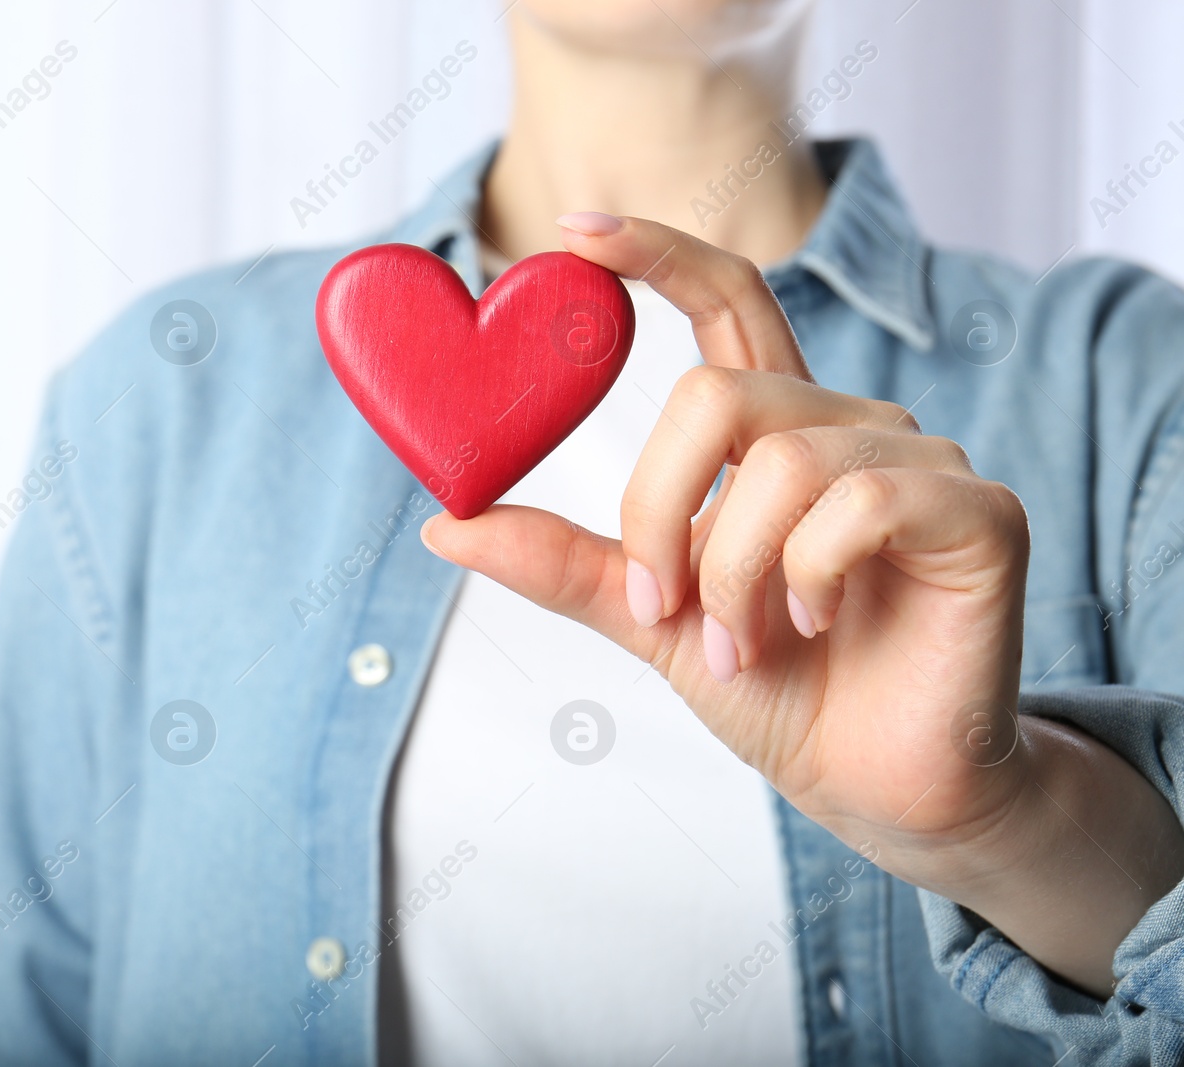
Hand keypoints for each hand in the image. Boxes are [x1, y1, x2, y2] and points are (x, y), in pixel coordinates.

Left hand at [420, 212, 1183, 993]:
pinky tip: (813, 627)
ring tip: (747, 646)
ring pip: (780, 460)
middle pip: (714, 394)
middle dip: (658, 514)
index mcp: (773, 433)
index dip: (657, 253)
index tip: (572, 231)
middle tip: (663, 607)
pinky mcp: (979, 513)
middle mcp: (846, 426)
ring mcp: (920, 462)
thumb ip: (565, 563)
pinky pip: (862, 502)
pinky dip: (806, 578)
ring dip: (733, 576)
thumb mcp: (649, 619)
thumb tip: (445, 523)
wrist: (871, 784)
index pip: (727, 300)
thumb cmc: (777, 690)